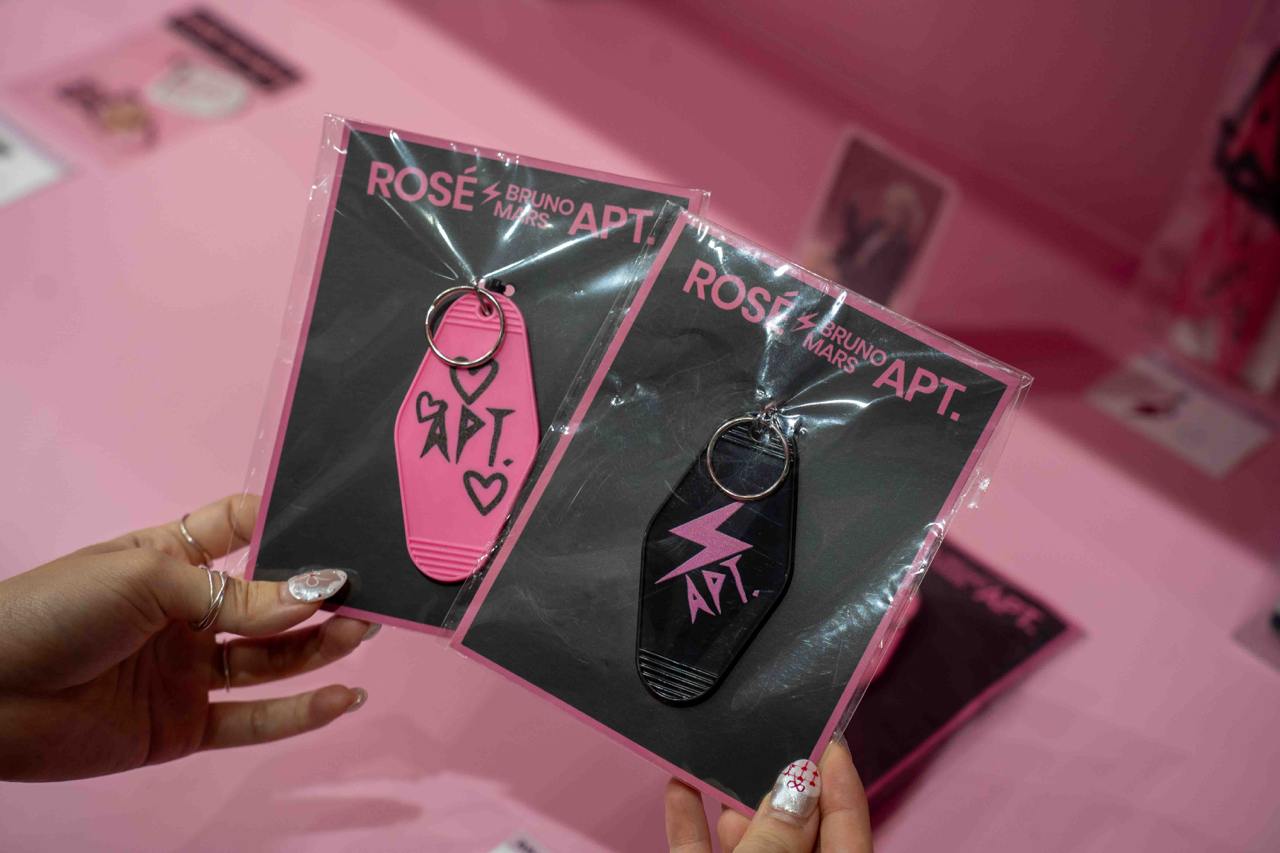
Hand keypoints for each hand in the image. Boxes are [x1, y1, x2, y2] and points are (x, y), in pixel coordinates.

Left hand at [0, 495, 374, 781]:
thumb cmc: (58, 610)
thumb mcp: (150, 578)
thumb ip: (236, 594)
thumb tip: (318, 594)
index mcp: (173, 559)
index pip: (241, 529)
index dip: (287, 524)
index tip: (338, 523)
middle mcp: (189, 614)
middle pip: (269, 602)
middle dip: (317, 594)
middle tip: (368, 590)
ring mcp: (188, 672)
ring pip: (271, 660)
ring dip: (319, 647)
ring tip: (363, 630)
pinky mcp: (184, 727)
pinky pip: (254, 720)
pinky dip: (302, 713)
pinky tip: (344, 696)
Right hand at [665, 738, 872, 851]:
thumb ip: (778, 837)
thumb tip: (797, 785)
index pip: (848, 833)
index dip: (842, 785)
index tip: (830, 738)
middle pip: (796, 831)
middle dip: (782, 786)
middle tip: (773, 737)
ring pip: (750, 840)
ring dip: (732, 802)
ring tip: (723, 756)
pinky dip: (691, 824)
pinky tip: (679, 785)